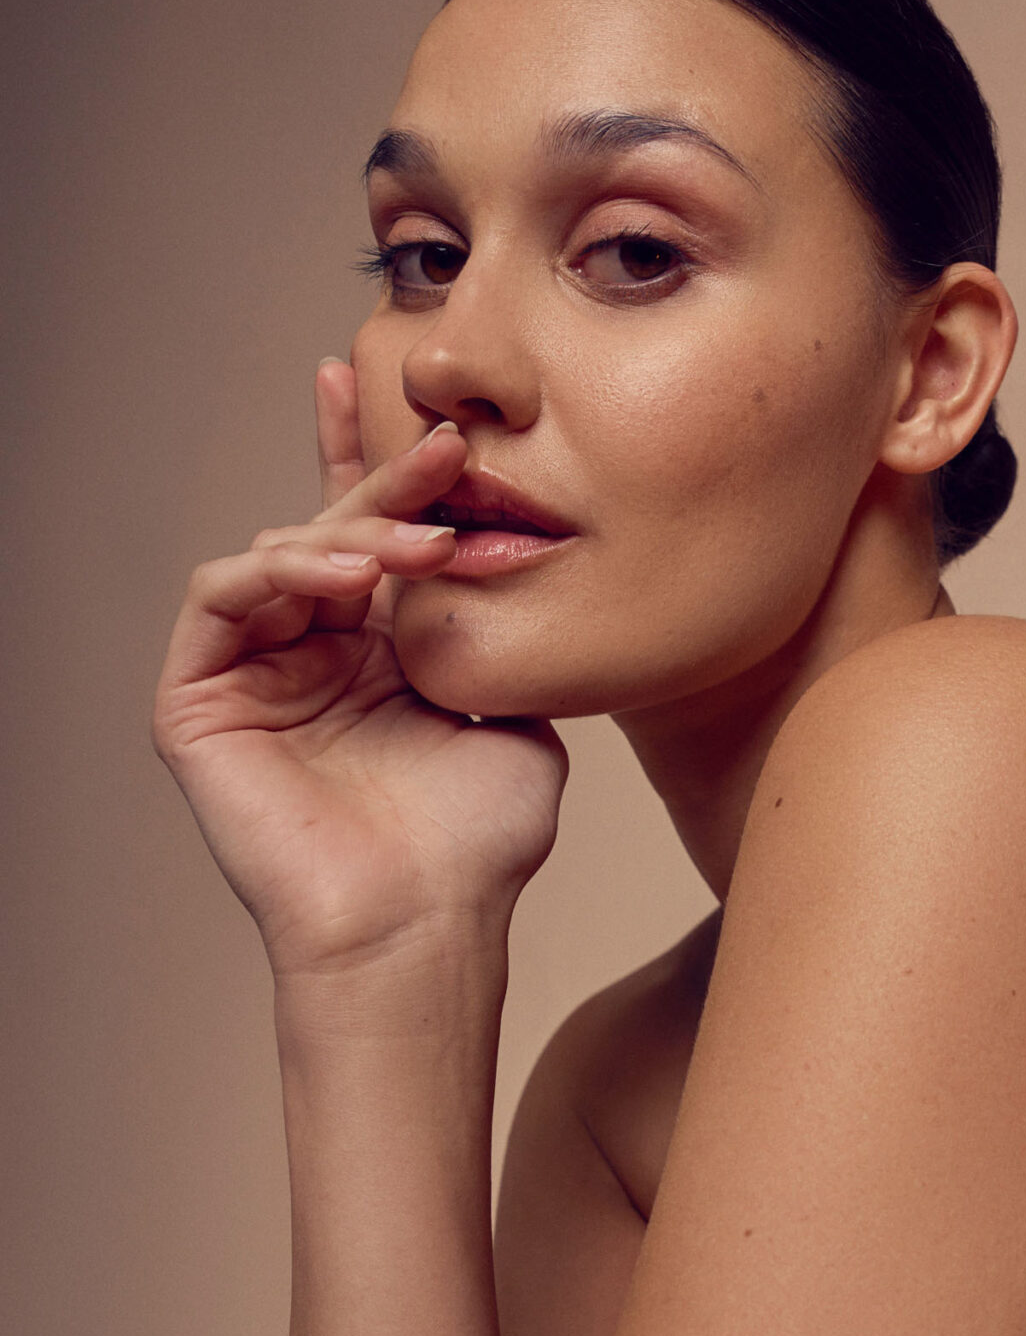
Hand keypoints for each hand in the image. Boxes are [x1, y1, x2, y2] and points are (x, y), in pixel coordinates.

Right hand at [153, 363, 569, 977]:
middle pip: (331, 531)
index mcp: (379, 657)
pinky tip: (343, 579)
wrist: (423, 924)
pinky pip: (217, 596)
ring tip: (417, 548)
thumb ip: (501, 643)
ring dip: (349, 532)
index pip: (375, 542)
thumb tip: (519, 566)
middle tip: (447, 448)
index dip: (388, 468)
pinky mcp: (196, 700)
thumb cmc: (476, 847)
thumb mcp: (517, 718)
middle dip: (389, 483)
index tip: (436, 411)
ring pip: (278, 554)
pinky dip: (276, 568)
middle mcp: (311, 657)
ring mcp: (252, 675)